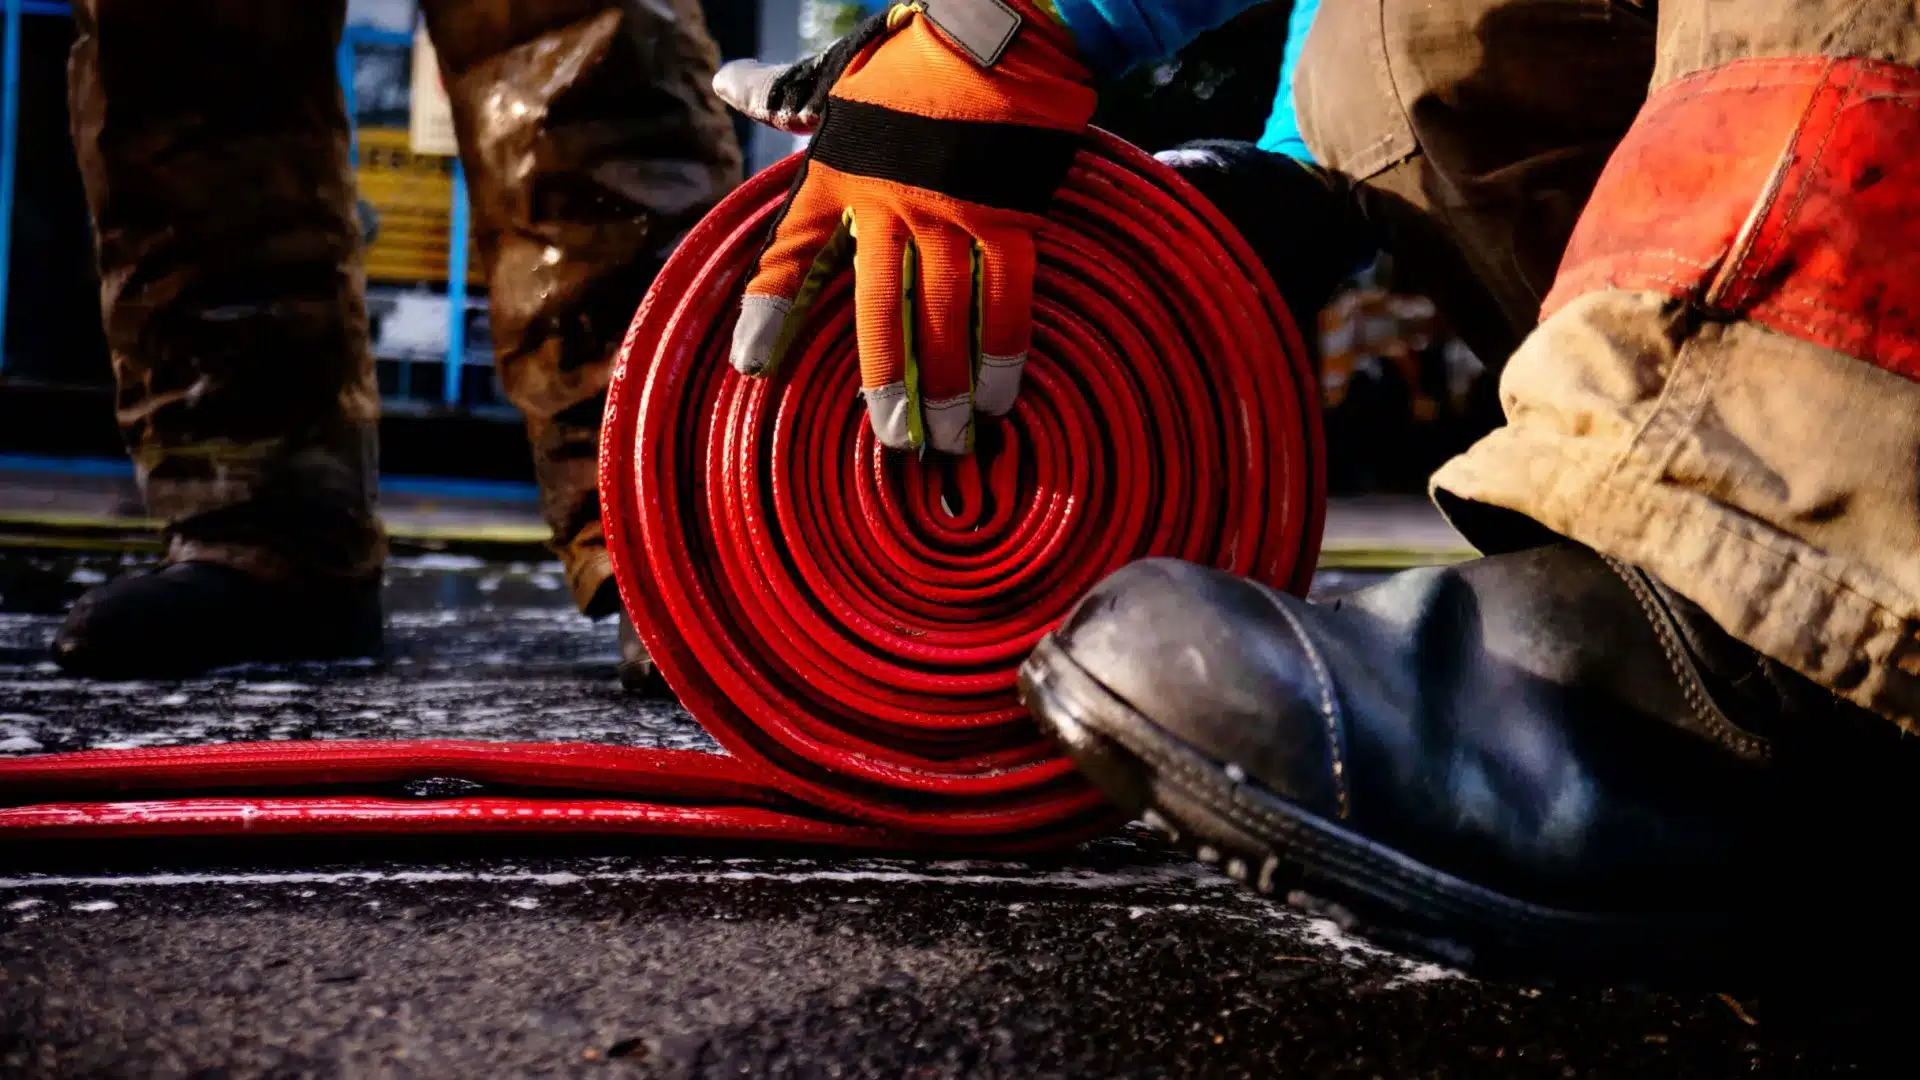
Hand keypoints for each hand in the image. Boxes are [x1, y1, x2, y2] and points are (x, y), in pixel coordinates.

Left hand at [714, 1, 1094, 453]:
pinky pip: (1005, 296)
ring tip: (951, 437)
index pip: (792, 254)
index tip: (752, 364)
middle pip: (877, 310)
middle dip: (884, 382)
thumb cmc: (912, 51)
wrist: (995, 25)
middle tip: (892, 439)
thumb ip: (784, 97)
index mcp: (836, 174)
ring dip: (946, 385)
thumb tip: (725, 82)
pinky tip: (1003, 394)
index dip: (770, 311)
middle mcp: (885, 204)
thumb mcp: (837, 77)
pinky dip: (1004, 350)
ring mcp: (947, 213)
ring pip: (942, 317)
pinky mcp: (1006, 213)